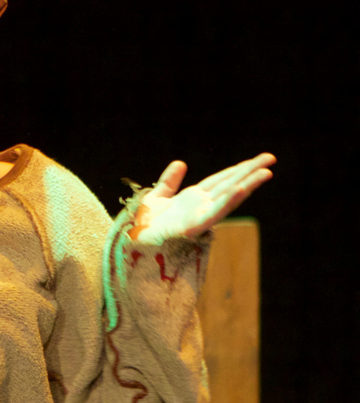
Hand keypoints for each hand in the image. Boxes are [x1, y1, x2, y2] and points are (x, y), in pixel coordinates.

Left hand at [130, 153, 275, 243]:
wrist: (133, 244)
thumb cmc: (144, 226)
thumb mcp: (157, 197)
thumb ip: (169, 181)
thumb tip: (181, 163)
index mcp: (193, 199)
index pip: (221, 179)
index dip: (238, 169)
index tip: (257, 160)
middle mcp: (200, 206)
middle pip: (229, 184)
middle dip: (250, 172)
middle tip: (271, 158)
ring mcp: (199, 216)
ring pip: (228, 197)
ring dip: (247, 185)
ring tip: (266, 173)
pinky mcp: (193, 227)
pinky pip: (213, 213)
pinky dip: (227, 201)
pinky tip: (240, 190)